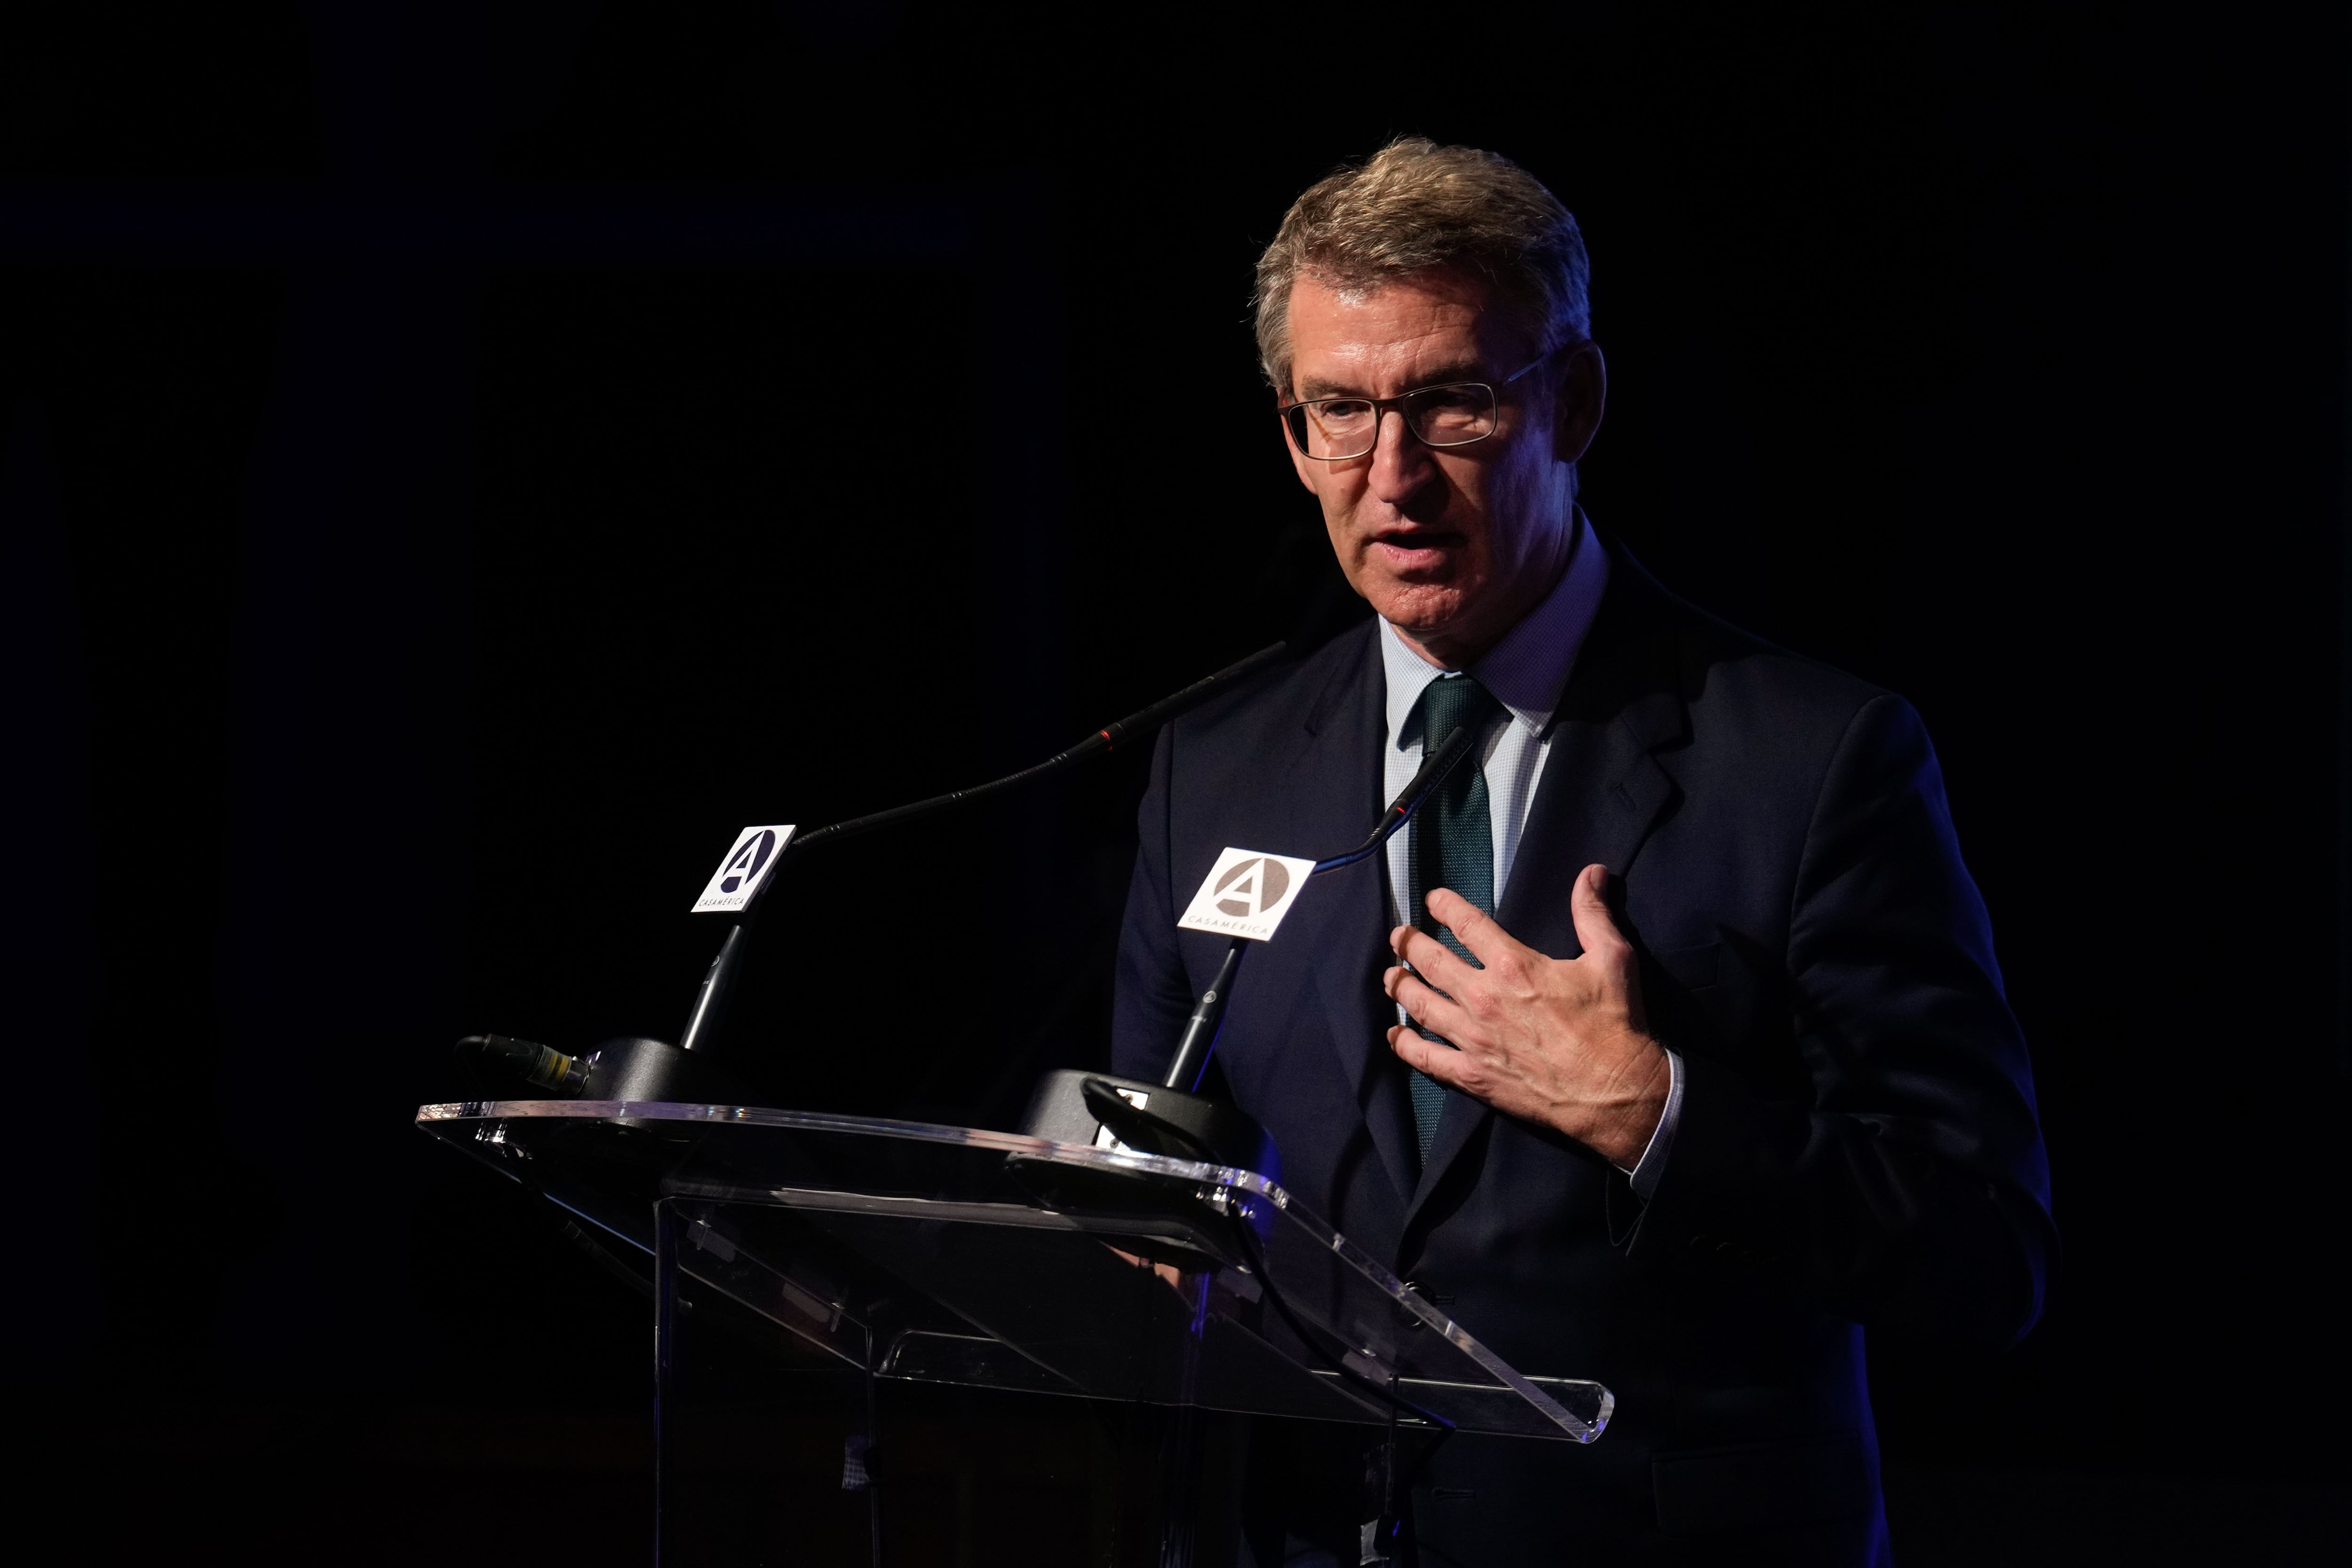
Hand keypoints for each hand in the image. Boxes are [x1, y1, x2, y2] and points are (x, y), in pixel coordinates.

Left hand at [1384, 864, 1669, 1168]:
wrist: (1614, 1093)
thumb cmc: (1615, 1025)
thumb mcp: (1613, 959)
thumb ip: (1594, 913)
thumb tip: (1593, 872)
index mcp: (1513, 965)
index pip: (1466, 924)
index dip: (1445, 907)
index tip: (1433, 901)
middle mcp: (1483, 998)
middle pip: (1430, 962)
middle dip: (1409, 945)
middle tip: (1398, 937)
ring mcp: (1473, 1038)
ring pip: (1420, 1005)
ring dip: (1401, 987)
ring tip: (1390, 977)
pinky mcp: (1472, 1075)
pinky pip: (1426, 1058)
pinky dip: (1405, 1046)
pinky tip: (1394, 1037)